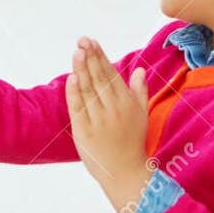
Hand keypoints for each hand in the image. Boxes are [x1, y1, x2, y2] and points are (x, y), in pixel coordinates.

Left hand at [66, 38, 152, 212]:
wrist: (125, 172)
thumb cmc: (133, 142)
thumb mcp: (141, 115)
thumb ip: (139, 91)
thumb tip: (140, 70)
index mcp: (127, 103)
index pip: (111, 75)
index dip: (100, 57)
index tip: (92, 42)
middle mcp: (113, 110)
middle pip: (99, 79)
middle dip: (90, 57)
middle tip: (82, 40)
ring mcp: (98, 121)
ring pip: (88, 90)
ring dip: (82, 70)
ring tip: (76, 52)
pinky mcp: (84, 132)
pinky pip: (78, 108)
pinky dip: (74, 92)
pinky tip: (72, 77)